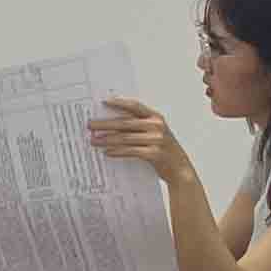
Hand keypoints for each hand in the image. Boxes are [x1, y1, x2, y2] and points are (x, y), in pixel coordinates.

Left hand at [81, 97, 197, 184]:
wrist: (179, 168)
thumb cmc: (163, 149)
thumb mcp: (154, 133)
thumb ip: (139, 126)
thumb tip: (110, 124)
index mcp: (156, 117)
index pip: (135, 106)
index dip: (119, 103)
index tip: (103, 102)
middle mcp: (157, 126)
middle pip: (125, 123)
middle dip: (105, 124)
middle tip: (90, 125)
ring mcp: (156, 140)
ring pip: (125, 138)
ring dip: (107, 139)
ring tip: (94, 141)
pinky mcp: (154, 154)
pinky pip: (131, 151)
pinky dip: (117, 151)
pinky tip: (107, 152)